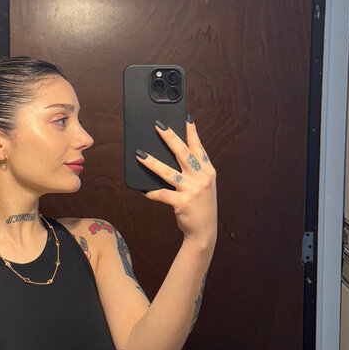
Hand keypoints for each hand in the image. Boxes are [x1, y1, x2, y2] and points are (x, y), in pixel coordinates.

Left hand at [136, 117, 216, 250]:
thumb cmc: (201, 206)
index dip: (192, 132)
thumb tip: (174, 155)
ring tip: (140, 155)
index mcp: (208, 171)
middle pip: (183, 153)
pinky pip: (162, 194)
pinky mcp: (182, 202)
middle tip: (158, 126)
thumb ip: (194, 171)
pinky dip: (151, 192)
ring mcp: (192, 190)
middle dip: (170, 137)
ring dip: (152, 162)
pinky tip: (143, 190)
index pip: (199, 147)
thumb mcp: (204, 185)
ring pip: (168, 172)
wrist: (204, 231)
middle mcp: (202, 178)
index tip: (186, 118)